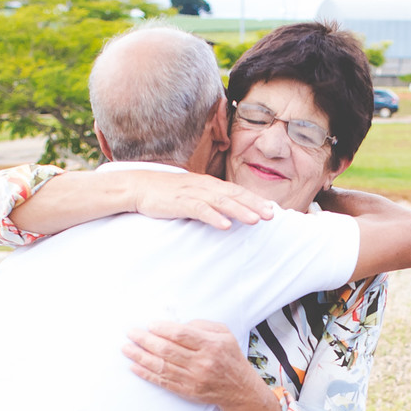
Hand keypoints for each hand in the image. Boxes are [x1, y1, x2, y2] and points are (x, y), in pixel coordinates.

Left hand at [123, 320, 255, 405]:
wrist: (239, 389)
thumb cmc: (229, 356)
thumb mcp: (224, 334)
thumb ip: (202, 325)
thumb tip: (176, 325)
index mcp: (212, 345)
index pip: (182, 334)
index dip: (163, 329)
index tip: (150, 324)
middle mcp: (202, 362)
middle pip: (167, 350)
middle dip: (145, 340)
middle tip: (131, 333)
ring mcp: (193, 379)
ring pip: (161, 366)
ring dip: (140, 356)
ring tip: (126, 348)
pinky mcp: (187, 391)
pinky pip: (163, 381)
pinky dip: (146, 373)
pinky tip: (134, 366)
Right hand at [128, 171, 274, 229]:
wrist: (138, 186)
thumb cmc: (166, 193)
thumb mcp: (192, 194)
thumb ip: (210, 200)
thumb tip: (228, 213)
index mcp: (209, 184)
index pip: (237, 191)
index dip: (254, 200)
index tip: (271, 209)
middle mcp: (204, 186)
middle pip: (234, 195)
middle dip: (254, 205)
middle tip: (271, 215)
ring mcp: (192, 193)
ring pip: (221, 202)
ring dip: (239, 211)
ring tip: (255, 220)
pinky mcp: (180, 202)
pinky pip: (200, 210)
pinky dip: (214, 217)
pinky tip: (225, 226)